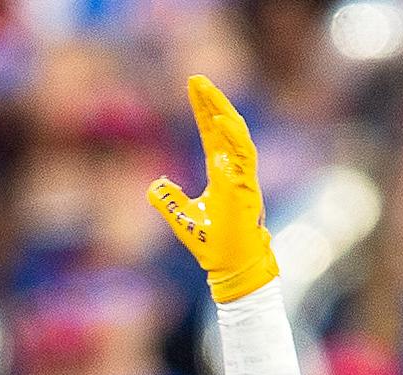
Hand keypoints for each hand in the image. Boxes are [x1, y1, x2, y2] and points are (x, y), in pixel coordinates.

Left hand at [147, 74, 276, 304]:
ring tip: (207, 91)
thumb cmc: (211, 244)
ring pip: (237, 135)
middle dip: (211, 101)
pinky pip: (243, 154)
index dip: (204, 109)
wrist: (228, 267)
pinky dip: (232, 136)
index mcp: (222, 173)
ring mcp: (243, 177)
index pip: (213, 133)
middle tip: (197, 79)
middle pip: (225, 126)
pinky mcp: (246, 187)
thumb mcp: (179, 216)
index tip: (193, 87)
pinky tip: (218, 120)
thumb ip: (167, 198)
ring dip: (222, 111)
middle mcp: (235, 170)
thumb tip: (156, 182)